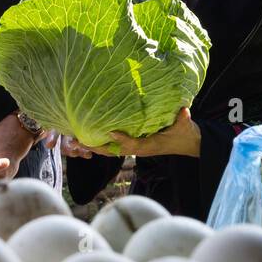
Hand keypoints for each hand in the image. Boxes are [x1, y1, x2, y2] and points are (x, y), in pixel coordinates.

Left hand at [57, 107, 201, 158]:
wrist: (187, 143)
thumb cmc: (184, 133)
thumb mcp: (185, 126)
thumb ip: (183, 119)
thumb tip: (184, 110)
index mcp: (149, 146)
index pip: (133, 145)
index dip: (122, 140)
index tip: (109, 132)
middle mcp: (138, 149)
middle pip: (113, 150)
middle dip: (95, 146)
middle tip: (76, 141)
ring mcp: (134, 148)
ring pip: (110, 150)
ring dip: (92, 145)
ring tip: (73, 141)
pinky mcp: (133, 145)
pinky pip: (113, 146)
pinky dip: (100, 143)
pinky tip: (87, 137)